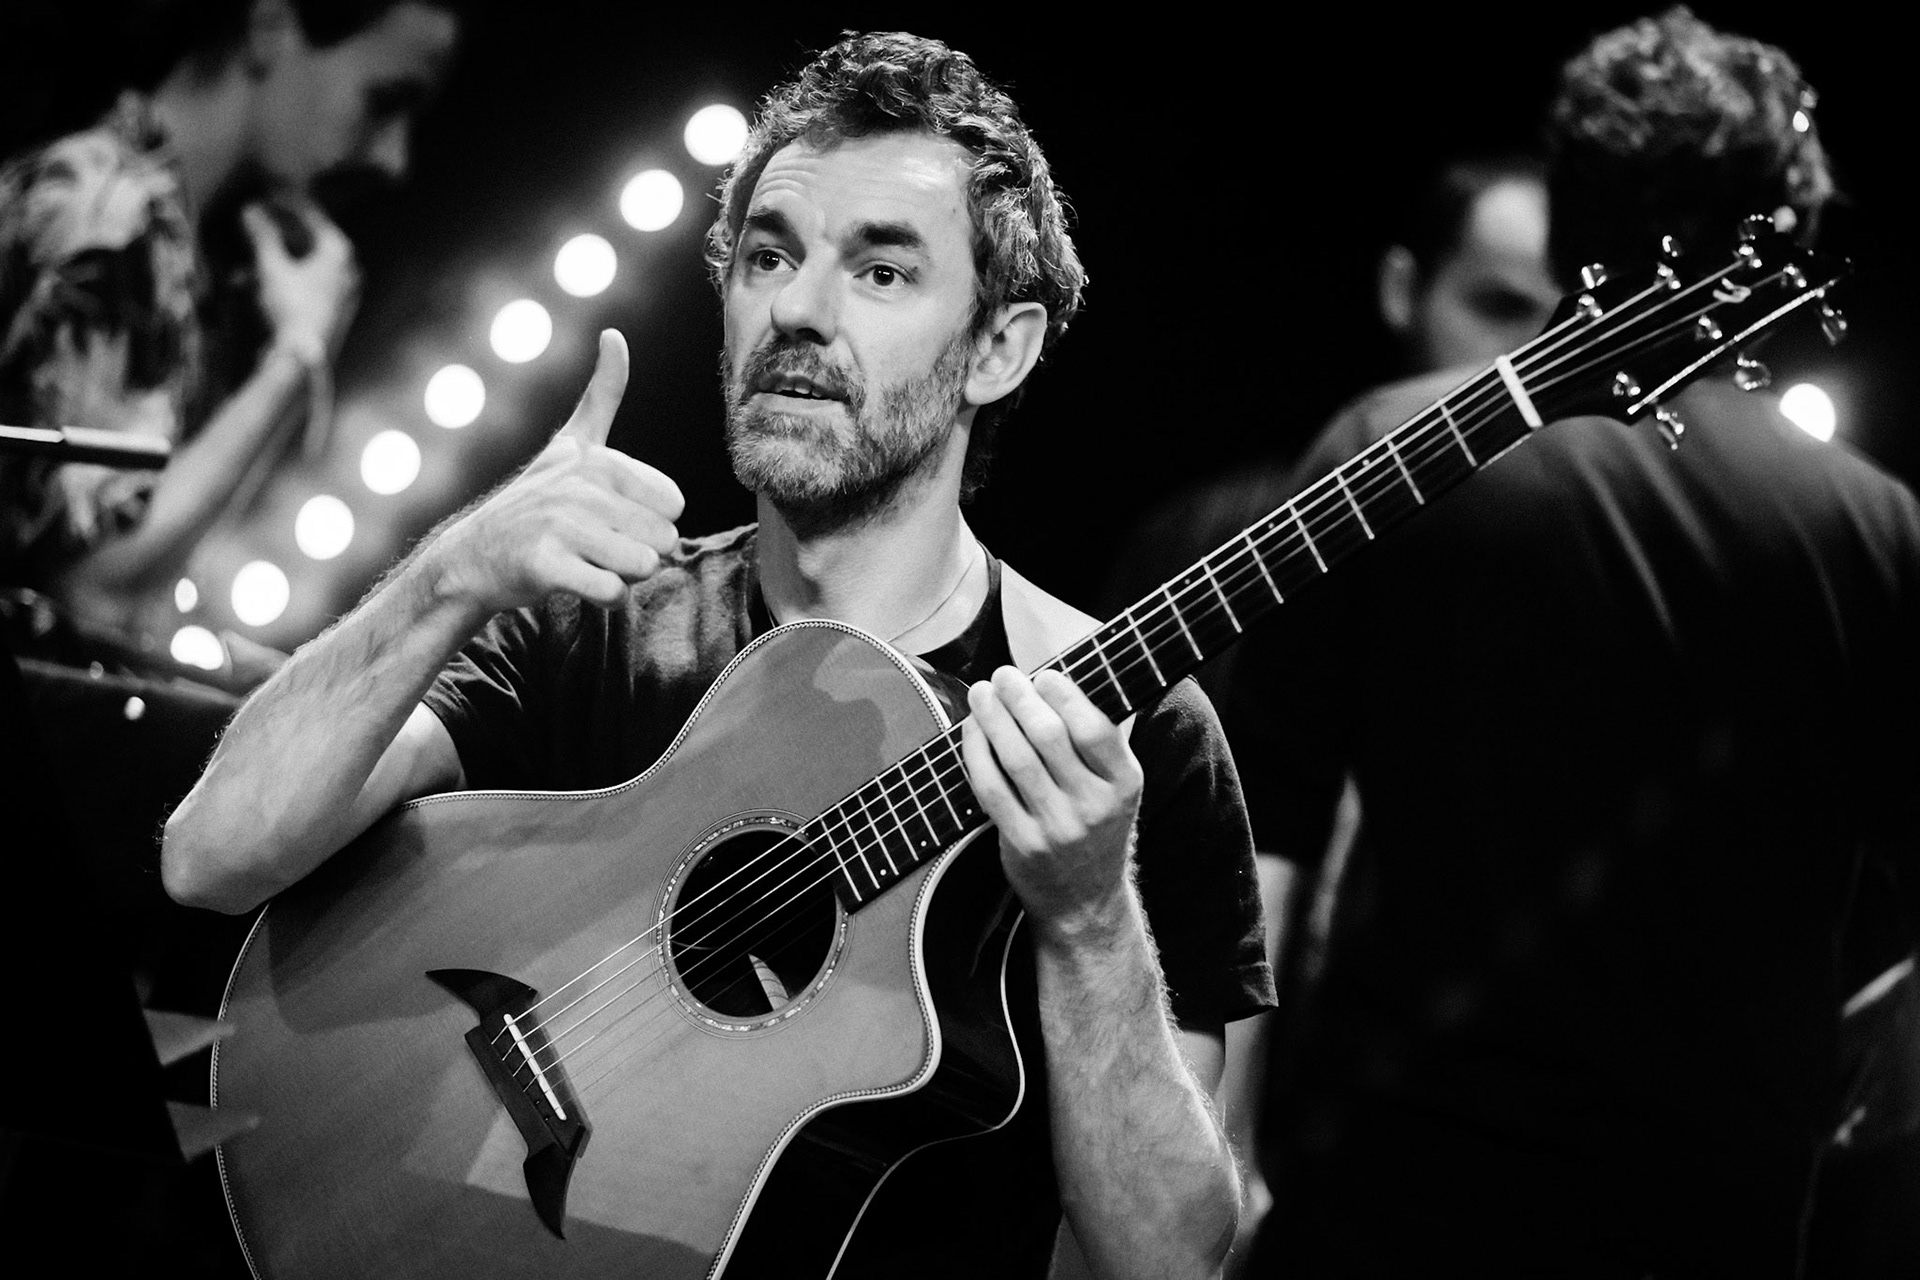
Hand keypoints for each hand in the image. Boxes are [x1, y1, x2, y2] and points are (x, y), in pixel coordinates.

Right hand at [242, 197, 359, 358]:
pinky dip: (281, 277)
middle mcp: (347, 267)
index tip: (266, 191)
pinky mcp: (332, 308)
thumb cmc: (293, 308)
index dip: (285, 201)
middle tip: (253, 218)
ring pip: (304, 261)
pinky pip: (305, 282)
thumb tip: (250, 210)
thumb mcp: (273, 267)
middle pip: (308, 238)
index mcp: (339, 251)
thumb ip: (262, 236)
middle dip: (276, 230)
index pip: (311, 214)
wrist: (306, 358)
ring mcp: (342, 289)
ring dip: (273, 256)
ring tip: (247, 256)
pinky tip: (253, 283)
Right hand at [425, 330, 684, 615]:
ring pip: (642, 566)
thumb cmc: (536, 504)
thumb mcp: (570, 443)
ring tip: (586, 562)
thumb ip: (602, 395)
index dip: (650, 521)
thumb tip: (614, 334)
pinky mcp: (545, 564)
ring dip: (623, 577)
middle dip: (638, 553)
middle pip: (663, 539)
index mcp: (597, 459)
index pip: (674, 505)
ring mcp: (561, 524)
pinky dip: (606, 599)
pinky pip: (614, 592)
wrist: (474, 557)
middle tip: (595, 546)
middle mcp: (580, 486)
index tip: (610, 517)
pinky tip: (580, 585)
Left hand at [960, 666, 1143, 932]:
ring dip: (993, 718)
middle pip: (1049, 738)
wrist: (1085, 902)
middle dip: (1020, 698)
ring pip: (1016, 759)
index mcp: (1125, 783)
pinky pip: (991, 789)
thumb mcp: (1117, 787)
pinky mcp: (1022, 844)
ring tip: (981, 693)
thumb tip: (1063, 678)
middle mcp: (1094, 806)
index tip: (1043, 675)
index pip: (1094, 729)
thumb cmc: (1097, 827)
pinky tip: (971, 732)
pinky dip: (977, 754)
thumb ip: (1100, 740)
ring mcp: (1057, 828)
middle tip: (1003, 676)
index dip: (1065, 696)